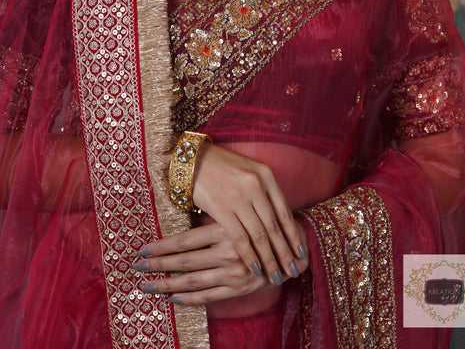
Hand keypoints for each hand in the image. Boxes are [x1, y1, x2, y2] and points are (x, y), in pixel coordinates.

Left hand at [132, 218, 308, 305]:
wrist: (292, 243)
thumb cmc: (260, 220)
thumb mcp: (239, 208)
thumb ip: (216, 211)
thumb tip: (178, 203)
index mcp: (227, 229)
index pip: (185, 242)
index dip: (161, 248)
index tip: (141, 251)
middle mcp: (230, 252)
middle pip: (184, 263)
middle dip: (157, 266)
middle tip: (136, 268)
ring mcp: (235, 273)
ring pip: (193, 282)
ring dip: (165, 285)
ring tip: (146, 285)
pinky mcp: (240, 289)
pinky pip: (209, 297)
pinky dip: (188, 299)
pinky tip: (171, 297)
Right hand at [187, 143, 306, 282]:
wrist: (192, 160)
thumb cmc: (222, 166)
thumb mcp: (249, 172)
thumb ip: (264, 192)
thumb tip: (279, 222)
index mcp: (266, 175)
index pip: (285, 211)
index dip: (294, 235)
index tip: (302, 253)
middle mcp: (256, 186)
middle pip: (275, 226)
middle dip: (286, 252)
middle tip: (294, 271)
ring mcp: (239, 197)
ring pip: (260, 235)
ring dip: (270, 259)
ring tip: (277, 275)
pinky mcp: (222, 209)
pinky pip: (240, 238)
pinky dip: (250, 256)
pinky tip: (256, 268)